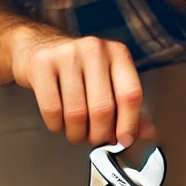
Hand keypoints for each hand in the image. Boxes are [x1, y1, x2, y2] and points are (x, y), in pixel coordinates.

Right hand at [11, 28, 153, 146]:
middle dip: (99, 134)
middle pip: (103, 108)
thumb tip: (147, 133)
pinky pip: (52, 110)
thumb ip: (127, 106)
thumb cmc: (77, 67)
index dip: (128, 124)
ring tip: (77, 132)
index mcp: (117, 53)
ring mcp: (67, 55)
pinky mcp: (42, 65)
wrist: (38, 46)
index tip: (124, 140)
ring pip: (76, 114)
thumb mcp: (107, 79)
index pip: (130, 94)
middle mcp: (94, 50)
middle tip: (96, 139)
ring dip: (77, 134)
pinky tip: (59, 121)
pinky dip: (57, 126)